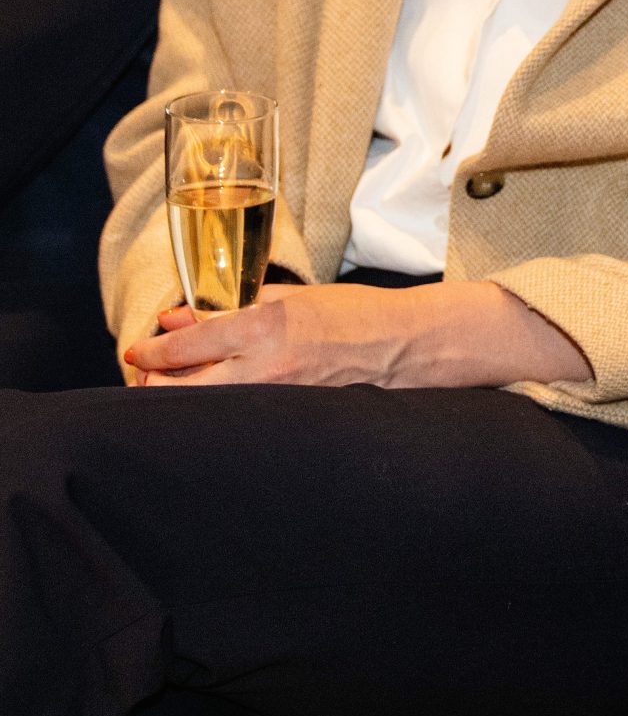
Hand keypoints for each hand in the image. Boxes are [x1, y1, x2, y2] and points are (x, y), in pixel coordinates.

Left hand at [124, 280, 591, 390]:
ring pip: (205, 410)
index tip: (137, 351)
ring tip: (175, 391)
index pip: (185, 347)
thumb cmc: (350, 313)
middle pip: (181, 390)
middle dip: (153, 385)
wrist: (403, 344)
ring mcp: (277, 398)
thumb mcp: (287, 297)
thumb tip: (178, 316)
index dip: (150, 352)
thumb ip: (229, 307)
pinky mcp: (290, 418)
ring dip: (182, 400)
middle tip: (145, 377)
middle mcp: (264, 367)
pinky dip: (218, 410)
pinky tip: (215, 405)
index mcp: (262, 326)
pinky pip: (238, 418)